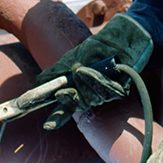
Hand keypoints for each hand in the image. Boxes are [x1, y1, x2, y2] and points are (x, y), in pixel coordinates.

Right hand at [35, 14, 152, 129]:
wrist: (123, 37)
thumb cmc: (97, 47)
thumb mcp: (73, 56)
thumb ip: (57, 71)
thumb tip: (39, 82)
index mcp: (75, 89)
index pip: (64, 109)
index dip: (56, 119)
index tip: (47, 126)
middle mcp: (89, 95)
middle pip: (78, 104)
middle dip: (76, 90)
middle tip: (78, 72)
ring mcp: (104, 94)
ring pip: (93, 99)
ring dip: (91, 81)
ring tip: (91, 66)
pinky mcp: (119, 91)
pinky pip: (109, 93)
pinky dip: (105, 81)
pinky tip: (109, 70)